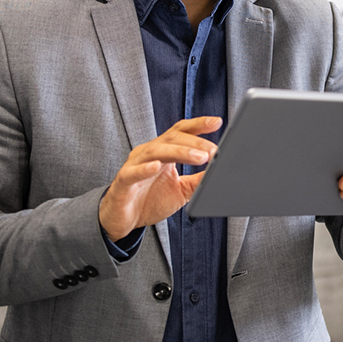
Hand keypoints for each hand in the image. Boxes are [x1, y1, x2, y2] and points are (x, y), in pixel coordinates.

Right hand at [99, 116, 221, 241]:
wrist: (124, 219)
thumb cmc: (150, 200)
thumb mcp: (181, 190)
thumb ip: (198, 180)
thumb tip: (219, 172)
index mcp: (163, 152)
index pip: (180, 132)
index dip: (198, 125)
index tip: (217, 122)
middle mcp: (148, 153)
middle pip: (171, 139)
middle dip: (194, 142)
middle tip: (213, 149)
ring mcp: (134, 165)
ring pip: (156, 151)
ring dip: (179, 152)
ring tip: (199, 157)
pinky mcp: (123, 181)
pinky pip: (133, 172)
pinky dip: (145, 168)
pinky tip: (157, 166)